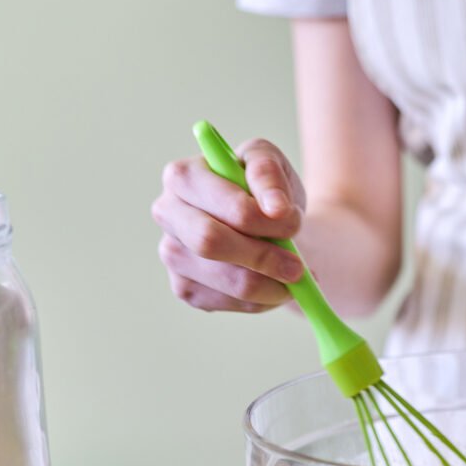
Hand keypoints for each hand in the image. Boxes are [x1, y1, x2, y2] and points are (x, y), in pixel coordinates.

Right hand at [151, 139, 307, 312]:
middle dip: (264, 257)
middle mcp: (168, 214)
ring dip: (271, 284)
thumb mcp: (271, 163)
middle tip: (298, 266)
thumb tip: (275, 208)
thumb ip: (269, 172)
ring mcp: (172, 254)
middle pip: (211, 243)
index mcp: (183, 176)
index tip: (295, 222)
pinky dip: (262, 300)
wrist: (266, 223)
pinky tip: (273, 284)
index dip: (266, 220)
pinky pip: (229, 303)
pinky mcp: (184, 287)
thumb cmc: (263, 190)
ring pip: (226, 281)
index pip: (228, 207)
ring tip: (294, 275)